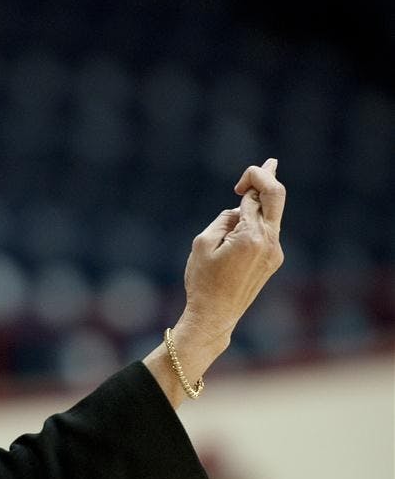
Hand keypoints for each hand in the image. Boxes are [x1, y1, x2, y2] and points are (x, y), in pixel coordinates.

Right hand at [179, 157, 285, 349]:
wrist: (215, 316)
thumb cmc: (202, 280)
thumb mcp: (202, 243)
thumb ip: (223, 219)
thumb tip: (239, 211)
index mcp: (251, 236)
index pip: (253, 198)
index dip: (246, 185)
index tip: (237, 186)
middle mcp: (269, 242)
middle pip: (276, 198)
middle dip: (268, 178)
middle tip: (269, 163)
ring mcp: (274, 253)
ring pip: (273, 216)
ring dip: (263, 200)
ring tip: (267, 176)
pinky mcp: (273, 261)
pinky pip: (268, 232)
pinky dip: (260, 220)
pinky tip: (253, 215)